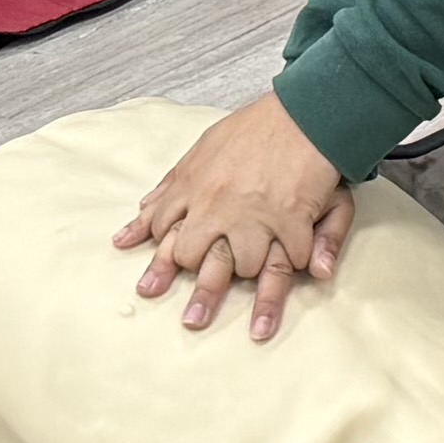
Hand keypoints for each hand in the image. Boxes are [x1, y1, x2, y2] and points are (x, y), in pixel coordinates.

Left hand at [115, 93, 354, 339]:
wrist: (301, 111)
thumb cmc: (253, 129)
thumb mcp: (201, 148)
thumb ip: (171, 184)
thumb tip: (141, 215)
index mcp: (196, 190)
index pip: (170, 232)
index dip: (161, 263)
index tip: (148, 289)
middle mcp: (221, 208)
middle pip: (203, 259)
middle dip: (200, 293)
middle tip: (192, 323)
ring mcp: (257, 216)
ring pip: (247, 267)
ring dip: (255, 299)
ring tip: (255, 331)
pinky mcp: (293, 219)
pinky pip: (289, 257)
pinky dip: (292, 274)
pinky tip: (289, 299)